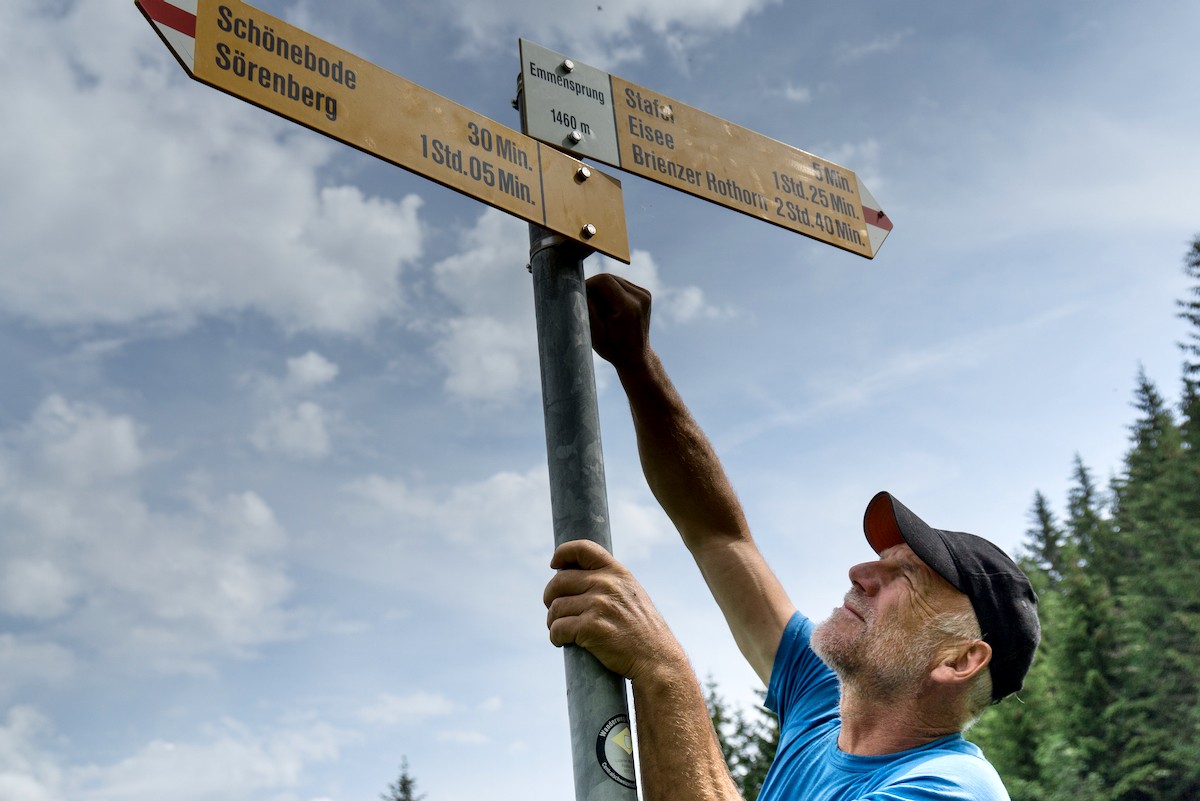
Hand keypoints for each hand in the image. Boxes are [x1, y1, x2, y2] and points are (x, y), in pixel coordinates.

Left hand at [544, 539, 685, 682]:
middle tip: (556, 610)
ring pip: (555, 607)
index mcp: (617, 572)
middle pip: (559, 581)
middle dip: (550, 597)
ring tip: (561, 629)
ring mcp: (598, 605)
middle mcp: (607, 584)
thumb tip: (574, 577)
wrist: (656, 659)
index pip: (583, 548)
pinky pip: (557, 628)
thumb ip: (608, 582)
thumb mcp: (631, 594)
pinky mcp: (591, 628)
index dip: (562, 553)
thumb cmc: (642, 630)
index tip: (555, 565)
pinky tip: (562, 641)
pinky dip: (555, 636)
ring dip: (553, 621)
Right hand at [586, 274, 651, 369]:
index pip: (604, 280)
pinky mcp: (645, 294)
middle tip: (587, 302)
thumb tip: (580, 289)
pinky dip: (612, 291)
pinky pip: (622, 284)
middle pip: (610, 278)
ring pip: (615, 279)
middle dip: (595, 286)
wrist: (636, 357)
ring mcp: (645, 295)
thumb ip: (588, 309)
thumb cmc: (613, 349)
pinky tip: (609, 306)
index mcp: (628, 307)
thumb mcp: (595, 334)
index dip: (588, 283)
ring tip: (599, 307)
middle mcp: (640, 298)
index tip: (579, 293)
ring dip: (603, 288)